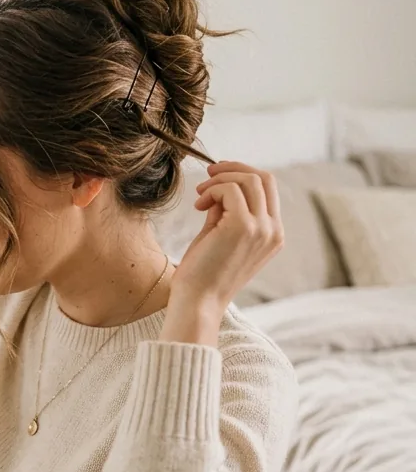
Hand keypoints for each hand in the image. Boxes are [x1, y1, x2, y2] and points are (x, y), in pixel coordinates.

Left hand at [162, 163, 284, 340]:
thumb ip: (227, 210)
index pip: (269, 189)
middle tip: (207, 175)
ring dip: (219, 180)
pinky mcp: (244, 227)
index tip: (217, 177)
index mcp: (273, 235)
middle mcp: (274, 231)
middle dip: (233, 169)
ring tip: (200, 196)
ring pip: (249, 180)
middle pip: (264, 178)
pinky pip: (230, 190)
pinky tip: (198, 207)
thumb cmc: (204, 273)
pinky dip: (212, 190)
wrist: (197, 302)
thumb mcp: (221, 235)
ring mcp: (262, 229)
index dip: (243, 174)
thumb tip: (221, 183)